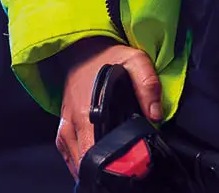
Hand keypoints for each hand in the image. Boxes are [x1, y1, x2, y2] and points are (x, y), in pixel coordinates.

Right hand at [55, 38, 163, 177]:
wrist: (81, 50)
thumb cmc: (108, 57)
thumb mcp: (135, 60)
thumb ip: (148, 85)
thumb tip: (156, 115)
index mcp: (88, 113)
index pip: (95, 154)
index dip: (113, 164)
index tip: (129, 165)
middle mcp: (72, 124)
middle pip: (85, 161)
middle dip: (104, 168)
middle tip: (125, 166)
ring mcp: (65, 128)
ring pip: (75, 161)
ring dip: (92, 166)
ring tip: (112, 166)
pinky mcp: (62, 129)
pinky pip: (68, 155)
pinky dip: (80, 161)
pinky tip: (96, 162)